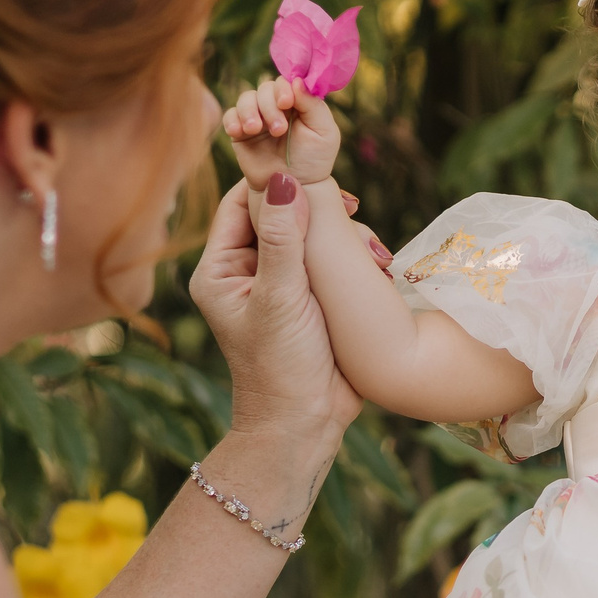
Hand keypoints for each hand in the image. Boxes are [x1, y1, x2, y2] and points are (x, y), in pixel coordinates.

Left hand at [189, 175, 358, 441]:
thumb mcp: (280, 297)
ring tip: (368, 246)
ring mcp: (281, 286)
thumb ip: (284, 239)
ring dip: (340, 236)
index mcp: (220, 269)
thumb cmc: (280, 366)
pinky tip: (376, 261)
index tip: (312, 171)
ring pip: (310, 236)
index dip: (275, 181)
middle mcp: (246, 273)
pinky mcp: (313, 300)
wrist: (304, 425)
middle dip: (317, 209)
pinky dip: (352, 257)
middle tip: (351, 207)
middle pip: (280, 215)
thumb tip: (283, 178)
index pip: (243, 202)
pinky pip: (330, 261)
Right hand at [222, 77, 343, 187]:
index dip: (283, 88)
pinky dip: (232, 120)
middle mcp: (276, 105)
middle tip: (278, 129)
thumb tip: (297, 80)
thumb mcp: (324, 132)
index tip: (287, 103)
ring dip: (249, 111)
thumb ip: (313, 105)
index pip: (286, 82)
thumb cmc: (313, 159)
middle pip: (264, 89)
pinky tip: (239, 132)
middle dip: (269, 107)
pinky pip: (230, 116)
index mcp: (297, 101)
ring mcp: (257, 117)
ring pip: (246, 99)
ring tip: (255, 129)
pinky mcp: (240, 132)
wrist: (295, 186)